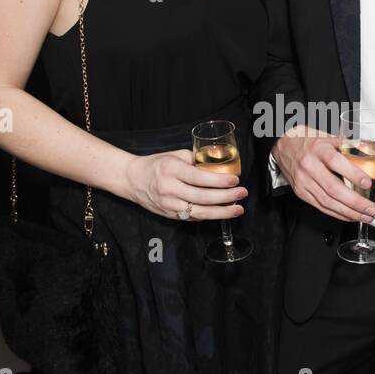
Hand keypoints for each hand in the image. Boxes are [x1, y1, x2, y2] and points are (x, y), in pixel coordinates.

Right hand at [124, 148, 247, 219]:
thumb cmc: (156, 165)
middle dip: (226, 197)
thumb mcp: (174, 155)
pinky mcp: (169, 215)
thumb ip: (195, 159)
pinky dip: (209, 216)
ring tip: (238, 209)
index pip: (199, 178)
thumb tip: (216, 163)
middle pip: (202, 197)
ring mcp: (169, 204)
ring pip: (199, 212)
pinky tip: (221, 212)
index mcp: (171, 170)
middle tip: (242, 194)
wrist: (132, 179)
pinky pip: (192, 217)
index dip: (218, 181)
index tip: (235, 180)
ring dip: (221, 212)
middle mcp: (169, 188)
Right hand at [272, 126, 374, 223]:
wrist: (282, 146)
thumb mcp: (327, 137)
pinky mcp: (301, 192)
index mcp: (318, 149)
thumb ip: (348, 145)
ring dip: (349, 212)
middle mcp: (309, 166)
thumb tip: (369, 152)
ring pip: (327, 202)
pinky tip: (349, 215)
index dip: (353, 174)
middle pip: (333, 188)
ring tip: (364, 215)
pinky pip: (321, 206)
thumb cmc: (306, 141)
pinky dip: (337, 213)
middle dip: (355, 202)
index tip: (367, 183)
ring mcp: (304, 181)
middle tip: (370, 207)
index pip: (336, 162)